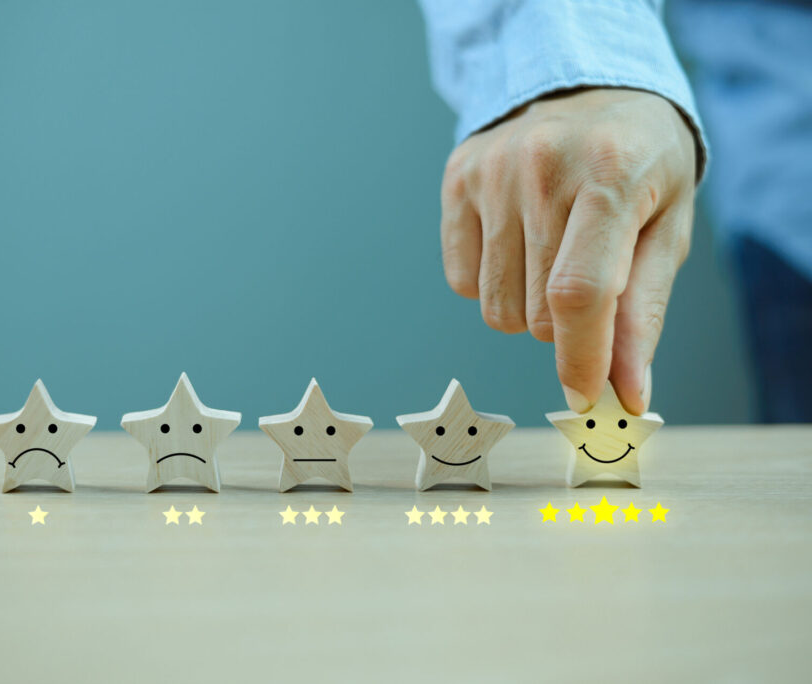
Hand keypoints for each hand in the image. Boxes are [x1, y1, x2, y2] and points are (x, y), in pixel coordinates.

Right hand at [440, 88, 696, 414]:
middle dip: (568, 326)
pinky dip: (492, 283)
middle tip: (589, 280)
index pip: (581, 292)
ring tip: (552, 255)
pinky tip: (517, 241)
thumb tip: (625, 392)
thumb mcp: (666, 228)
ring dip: (528, 308)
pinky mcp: (458, 179)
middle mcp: (541, 166)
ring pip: (496, 307)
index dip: (582, 358)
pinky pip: (462, 282)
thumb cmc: (640, 161)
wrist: (587, 83)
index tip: (586, 396)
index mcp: (610, 173)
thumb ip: (642, 314)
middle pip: (538, 313)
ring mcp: (491, 171)